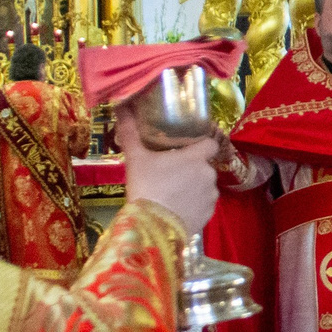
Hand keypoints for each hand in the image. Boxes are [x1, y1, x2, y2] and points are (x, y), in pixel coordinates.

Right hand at [118, 110, 219, 234]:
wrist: (152, 227)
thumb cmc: (145, 187)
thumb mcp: (135, 158)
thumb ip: (130, 131)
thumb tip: (120, 105)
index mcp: (195, 157)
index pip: (211, 143)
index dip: (201, 144)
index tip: (188, 148)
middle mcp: (208, 174)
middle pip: (204, 166)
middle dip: (192, 168)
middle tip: (171, 174)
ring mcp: (211, 196)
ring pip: (206, 186)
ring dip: (194, 187)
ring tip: (173, 194)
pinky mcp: (210, 215)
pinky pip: (205, 204)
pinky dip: (195, 205)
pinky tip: (178, 208)